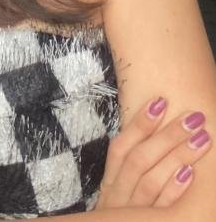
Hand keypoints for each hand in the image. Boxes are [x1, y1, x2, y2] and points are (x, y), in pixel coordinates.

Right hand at [95, 96, 211, 208]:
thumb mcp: (121, 195)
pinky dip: (174, 191)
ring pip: (151, 182)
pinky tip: (190, 173)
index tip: (161, 101)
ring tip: (202, 138)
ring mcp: (131, 217)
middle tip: (194, 118)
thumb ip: (132, 168)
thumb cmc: (123, 220)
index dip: (139, 124)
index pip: (120, 149)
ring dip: (177, 157)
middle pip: (140, 161)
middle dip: (167, 136)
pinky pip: (161, 210)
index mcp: (110, 185)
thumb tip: (155, 127)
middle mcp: (116, 200)